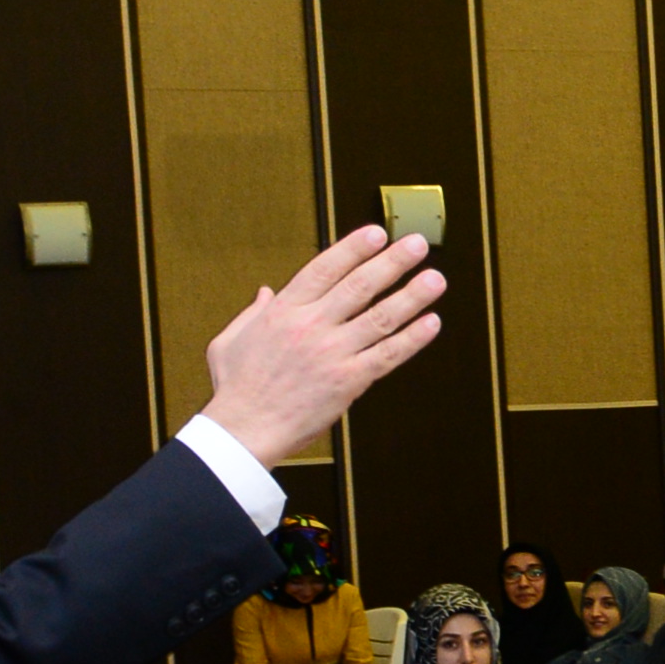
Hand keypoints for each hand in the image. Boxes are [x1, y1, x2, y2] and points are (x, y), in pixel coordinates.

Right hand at [200, 224, 450, 461]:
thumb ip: (252, 312)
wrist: (244, 431)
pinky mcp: (348, 381)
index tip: (377, 232)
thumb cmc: (236, 388)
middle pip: (360, 285)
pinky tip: (431, 323)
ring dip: (412, 296)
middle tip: (418, 244)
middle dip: (393, 261)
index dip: (354, 247)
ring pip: (381, 317)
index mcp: (283, 311)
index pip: (325, 268)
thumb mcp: (230, 340)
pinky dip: (412, 339)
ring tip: (435, 279)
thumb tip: (266, 292)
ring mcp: (332, 353)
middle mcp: (311, 326)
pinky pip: (388, 356)